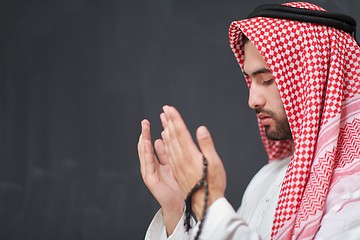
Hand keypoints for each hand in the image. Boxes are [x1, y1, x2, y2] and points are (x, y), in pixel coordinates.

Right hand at [138, 119, 183, 235]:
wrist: (180, 206)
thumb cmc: (179, 187)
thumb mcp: (175, 165)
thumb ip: (168, 153)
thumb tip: (164, 137)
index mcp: (159, 162)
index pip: (154, 143)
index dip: (154, 131)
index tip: (155, 120)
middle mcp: (153, 167)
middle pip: (147, 147)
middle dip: (146, 133)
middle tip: (145, 121)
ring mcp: (150, 173)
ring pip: (145, 154)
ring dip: (144, 140)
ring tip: (145, 128)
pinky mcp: (151, 180)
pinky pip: (148, 165)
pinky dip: (146, 153)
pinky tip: (147, 143)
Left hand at [160, 105, 226, 220]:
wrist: (206, 203)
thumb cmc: (214, 183)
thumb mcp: (214, 163)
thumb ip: (206, 145)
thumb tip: (200, 129)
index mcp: (190, 155)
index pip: (180, 132)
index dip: (175, 119)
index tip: (170, 109)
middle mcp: (180, 159)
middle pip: (172, 136)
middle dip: (169, 121)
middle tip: (164, 110)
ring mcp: (177, 165)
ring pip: (169, 144)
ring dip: (166, 130)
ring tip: (163, 120)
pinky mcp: (177, 170)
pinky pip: (168, 153)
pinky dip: (165, 143)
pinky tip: (164, 138)